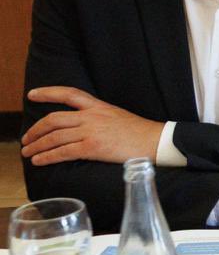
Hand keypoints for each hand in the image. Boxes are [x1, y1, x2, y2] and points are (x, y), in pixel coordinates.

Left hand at [21, 86, 162, 165]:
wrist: (156, 141)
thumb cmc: (140, 133)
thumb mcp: (117, 117)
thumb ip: (98, 119)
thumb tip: (81, 129)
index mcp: (99, 106)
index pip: (69, 94)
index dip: (48, 93)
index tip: (32, 94)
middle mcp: (92, 116)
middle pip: (54, 119)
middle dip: (35, 130)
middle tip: (26, 139)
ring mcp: (92, 131)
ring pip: (54, 136)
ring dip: (37, 145)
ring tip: (28, 152)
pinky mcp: (93, 146)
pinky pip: (63, 152)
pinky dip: (47, 157)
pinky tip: (39, 161)